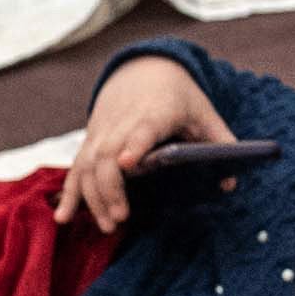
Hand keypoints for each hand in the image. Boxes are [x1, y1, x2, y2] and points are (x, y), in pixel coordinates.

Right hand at [56, 56, 237, 231]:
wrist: (144, 70)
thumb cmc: (179, 96)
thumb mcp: (205, 113)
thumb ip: (221, 143)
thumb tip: (231, 184)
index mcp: (155, 112)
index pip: (142, 129)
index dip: (135, 145)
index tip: (129, 164)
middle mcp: (122, 122)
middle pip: (108, 153)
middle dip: (110, 187)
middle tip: (121, 218)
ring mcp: (102, 131)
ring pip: (88, 164)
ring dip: (93, 197)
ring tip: (109, 226)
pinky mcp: (91, 140)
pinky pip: (75, 168)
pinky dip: (69, 193)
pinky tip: (63, 218)